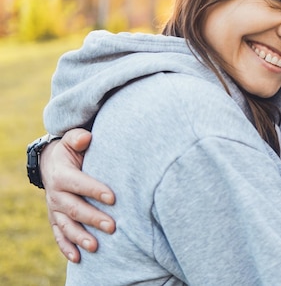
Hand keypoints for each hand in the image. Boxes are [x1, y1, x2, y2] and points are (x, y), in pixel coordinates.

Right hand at [41, 128, 115, 262]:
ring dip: (80, 237)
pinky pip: (59, 235)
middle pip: (75, 209)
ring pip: (67, 226)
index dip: (94, 190)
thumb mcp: (72, 141)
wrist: (52, 163)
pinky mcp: (56, 219)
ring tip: (96, 247)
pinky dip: (67, 247)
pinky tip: (78, 258)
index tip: (113, 198)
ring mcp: (55, 209)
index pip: (79, 184)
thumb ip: (78, 138)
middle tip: (112, 226)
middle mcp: (56, 194)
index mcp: (62, 175)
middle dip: (93, 218)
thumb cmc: (71, 151)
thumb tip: (86, 137)